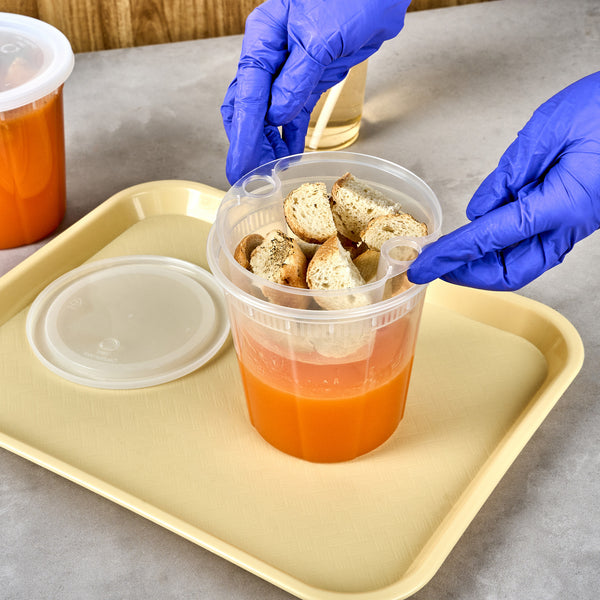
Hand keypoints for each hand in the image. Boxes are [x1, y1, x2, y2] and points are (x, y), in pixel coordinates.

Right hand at [221, 0, 410, 183]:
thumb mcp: (321, 39)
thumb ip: (297, 79)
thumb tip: (276, 114)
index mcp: (263, 39)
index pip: (246, 96)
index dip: (243, 136)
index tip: (241, 165)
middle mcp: (270, 54)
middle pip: (248, 107)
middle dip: (249, 143)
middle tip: (251, 176)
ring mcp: (288, 67)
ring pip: (268, 113)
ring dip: (268, 142)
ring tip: (271, 169)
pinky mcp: (308, 77)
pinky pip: (292, 112)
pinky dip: (289, 134)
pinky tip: (288, 154)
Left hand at [408, 71, 599, 290]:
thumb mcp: (550, 130)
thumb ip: (511, 173)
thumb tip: (481, 210)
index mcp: (560, 205)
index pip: (489, 239)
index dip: (451, 255)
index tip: (423, 266)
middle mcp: (568, 225)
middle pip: (510, 271)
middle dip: (470, 273)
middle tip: (438, 262)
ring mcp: (572, 225)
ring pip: (521, 261)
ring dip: (485, 259)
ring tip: (456, 243)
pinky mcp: (571, 217)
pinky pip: (532, 241)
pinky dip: (503, 239)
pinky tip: (491, 218)